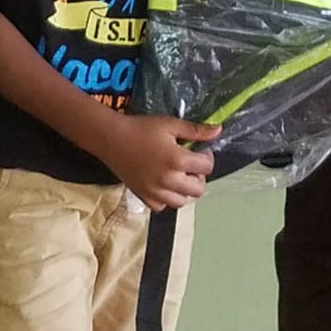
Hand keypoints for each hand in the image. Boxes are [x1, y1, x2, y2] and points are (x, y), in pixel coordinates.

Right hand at [103, 115, 221, 210]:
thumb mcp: (171, 124)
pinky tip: (163, 184)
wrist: (112, 139)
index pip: (207, 167)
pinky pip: (162, 206)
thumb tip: (219, 131)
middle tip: (189, 163)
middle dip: (198, 175)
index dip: (207, 156)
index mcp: (178, 160)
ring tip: (177, 174)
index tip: (199, 150)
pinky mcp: (143, 197)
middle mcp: (169, 180)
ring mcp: (155, 192)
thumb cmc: (141, 128)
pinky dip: (166, 198)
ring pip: (182, 201)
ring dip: (184, 189)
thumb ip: (196, 130)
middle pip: (198, 189)